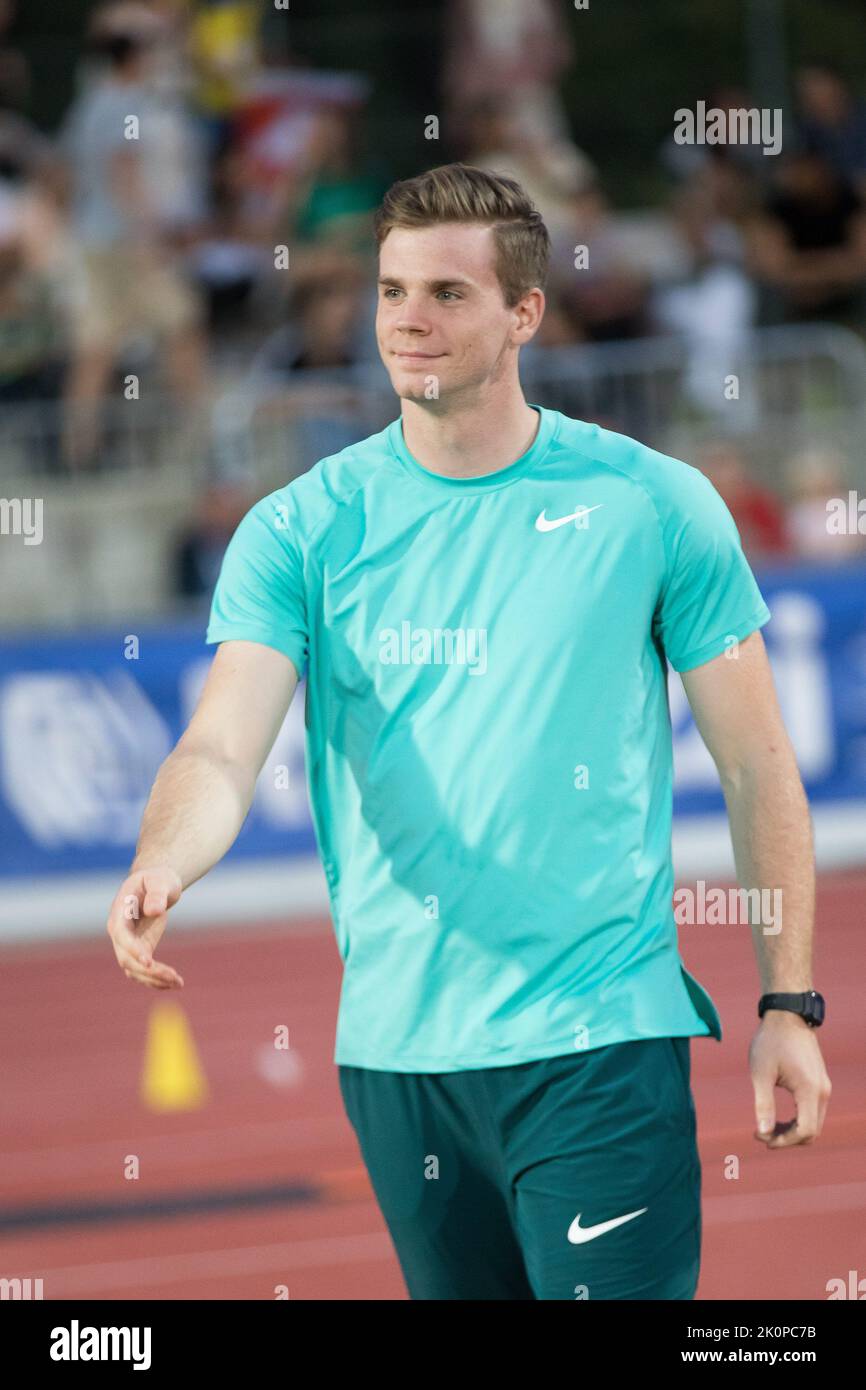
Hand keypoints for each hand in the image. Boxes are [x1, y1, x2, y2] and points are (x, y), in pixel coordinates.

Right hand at [106, 866, 184, 989]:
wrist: (156, 885)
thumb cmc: (157, 880)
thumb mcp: (159, 880)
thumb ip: (157, 893)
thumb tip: (154, 910)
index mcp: (119, 912)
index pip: (121, 936)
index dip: (133, 950)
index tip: (149, 962)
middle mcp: (119, 932)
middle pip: (126, 958)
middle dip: (148, 971)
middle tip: (173, 976)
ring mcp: (127, 944)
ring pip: (134, 970)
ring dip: (154, 980)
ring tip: (179, 983)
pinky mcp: (139, 951)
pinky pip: (143, 971)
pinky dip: (157, 980)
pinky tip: (175, 984)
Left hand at [749, 1011, 830, 1147]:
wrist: (787, 1015)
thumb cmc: (771, 1041)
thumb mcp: (761, 1073)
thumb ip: (763, 1104)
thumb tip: (763, 1133)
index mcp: (809, 1089)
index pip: (805, 1131)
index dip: (783, 1141)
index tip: (760, 1137)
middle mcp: (822, 1091)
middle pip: (812, 1132)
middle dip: (787, 1139)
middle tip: (761, 1135)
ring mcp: (823, 1087)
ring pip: (814, 1123)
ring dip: (792, 1131)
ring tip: (767, 1128)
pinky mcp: (820, 1083)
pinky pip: (813, 1111)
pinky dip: (798, 1120)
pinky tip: (777, 1117)